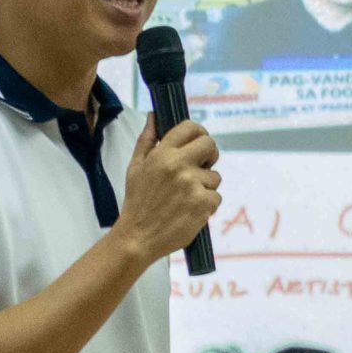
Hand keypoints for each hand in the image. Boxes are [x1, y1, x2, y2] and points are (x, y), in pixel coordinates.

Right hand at [118, 119, 221, 264]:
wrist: (138, 237)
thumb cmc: (137, 202)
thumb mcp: (135, 167)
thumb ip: (147, 139)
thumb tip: (154, 116)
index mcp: (162, 154)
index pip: (190, 128)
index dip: (199, 133)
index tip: (199, 143)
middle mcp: (179, 165)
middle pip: (210, 145)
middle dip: (210, 155)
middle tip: (201, 167)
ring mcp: (193, 184)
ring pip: (214, 176)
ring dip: (205, 186)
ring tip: (185, 199)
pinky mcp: (203, 203)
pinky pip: (216, 197)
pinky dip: (207, 205)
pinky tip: (190, 211)